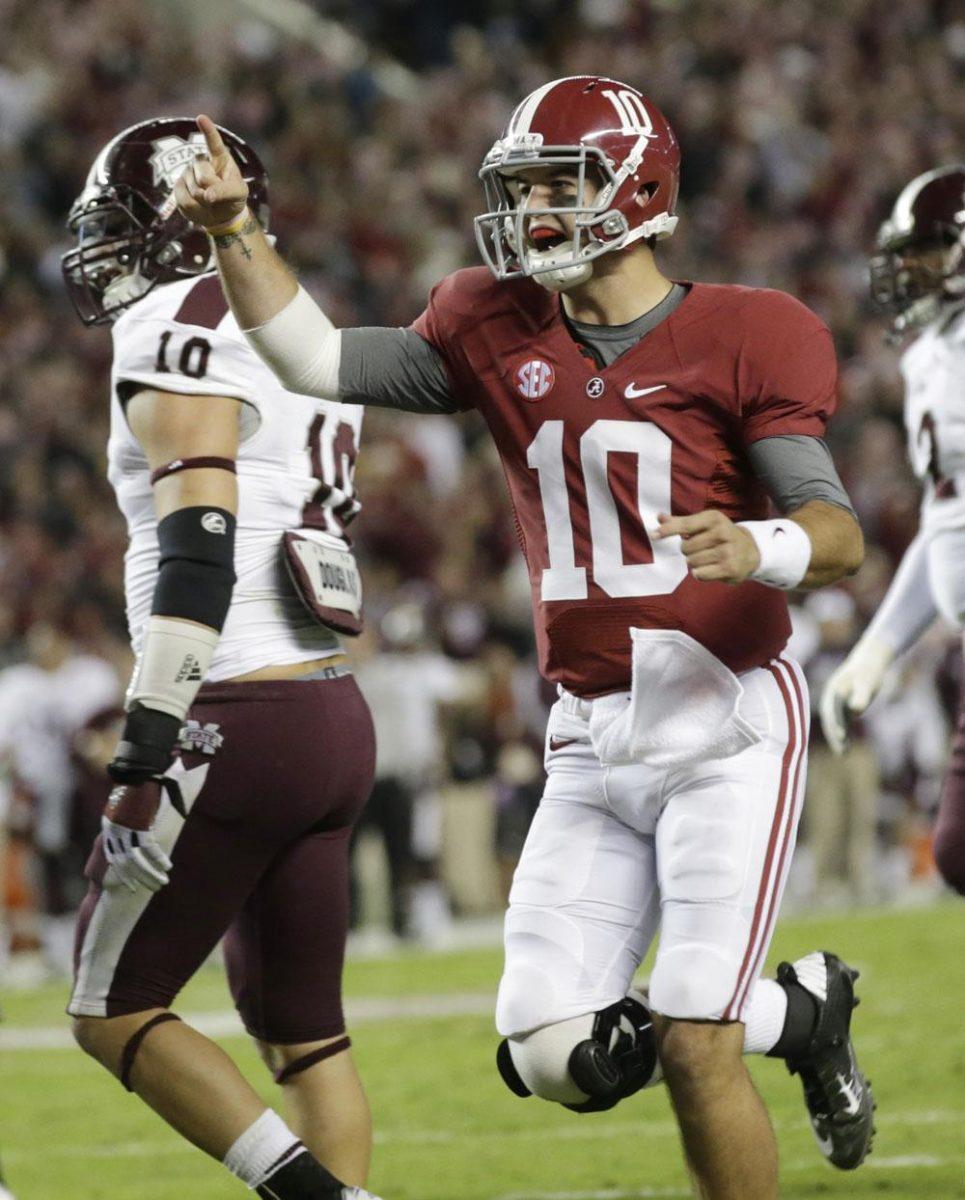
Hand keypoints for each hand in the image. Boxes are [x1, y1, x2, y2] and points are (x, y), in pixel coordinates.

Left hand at [101, 776, 184, 893]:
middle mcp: (114, 831)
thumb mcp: (127, 804)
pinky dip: (158, 859)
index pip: (113, 857)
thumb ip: (131, 818)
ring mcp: (125, 829)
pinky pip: (148, 848)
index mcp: (109, 827)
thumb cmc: (137, 784)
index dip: (123, 873)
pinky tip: (166, 867)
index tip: (131, 885)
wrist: (139, 769)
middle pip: (123, 864)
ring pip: (135, 861)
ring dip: (148, 874)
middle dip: (137, 879)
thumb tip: (141, 827)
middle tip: (148, 889)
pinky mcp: (138, 824)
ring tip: (160, 883)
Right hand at [173, 115, 248, 230]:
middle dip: (213, 191)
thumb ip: (226, 192)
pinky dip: (196, 210)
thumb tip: (207, 196)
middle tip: (218, 196)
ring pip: (194, 191)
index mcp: (219, 157)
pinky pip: (185, 201)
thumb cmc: (232, 198)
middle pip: (204, 177)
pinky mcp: (178, 187)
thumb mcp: (238, 194)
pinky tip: (200, 206)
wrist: (220, 214)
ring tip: (210, 202)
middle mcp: (200, 161)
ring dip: (205, 202)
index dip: (208, 131)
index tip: (201, 118)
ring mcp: (187, 173)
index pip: (213, 143)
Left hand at [653, 509, 760, 583]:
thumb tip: (659, 517)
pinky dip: (700, 574)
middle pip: (685, 547)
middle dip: (689, 551)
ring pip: (691, 562)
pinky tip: (711, 568)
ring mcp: (727, 551)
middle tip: (702, 548)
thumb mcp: (704, 524)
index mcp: (714, 518)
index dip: (668, 530)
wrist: (751, 551)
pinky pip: (699, 574)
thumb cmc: (720, 536)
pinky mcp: (729, 568)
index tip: (653, 535)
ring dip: (695, 563)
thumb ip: (681, 522)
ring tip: (709, 558)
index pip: (685, 525)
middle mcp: (722, 532)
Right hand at [819, 635, 894, 754]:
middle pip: (830, 720)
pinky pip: (840, 722)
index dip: (836, 724)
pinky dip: (842, 732)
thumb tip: (855, 710)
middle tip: (841, 752)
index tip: (842, 737)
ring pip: (833, 723)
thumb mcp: (867, 682)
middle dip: (834, 736)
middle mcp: (831, 698)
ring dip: (836, 737)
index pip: (833, 711)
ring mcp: (836, 703)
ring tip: (843, 753)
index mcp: (834, 691)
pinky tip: (846, 744)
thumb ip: (862, 696)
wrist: (870, 662)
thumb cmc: (869, 672)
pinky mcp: (843, 706)